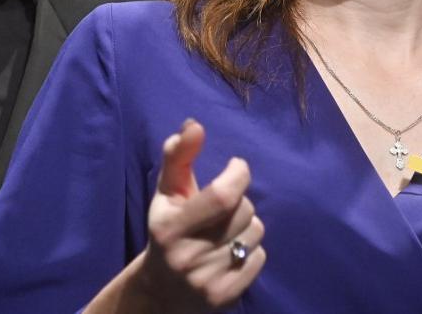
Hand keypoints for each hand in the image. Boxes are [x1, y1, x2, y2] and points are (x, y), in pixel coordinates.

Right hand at [137, 119, 265, 312]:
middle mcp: (187, 256)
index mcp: (170, 227)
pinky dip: (251, 250)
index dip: (239, 175)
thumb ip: (178, 156)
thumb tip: (195, 125)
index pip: (221, 196)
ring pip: (255, 233)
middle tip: (223, 208)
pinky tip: (231, 253)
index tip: (237, 167)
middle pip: (244, 211)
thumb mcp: (166, 193)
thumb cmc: (167, 229)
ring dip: (247, 226)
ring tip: (226, 232)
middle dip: (240, 201)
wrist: (161, 291)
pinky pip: (259, 258)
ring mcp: (207, 280)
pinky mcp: (225, 297)